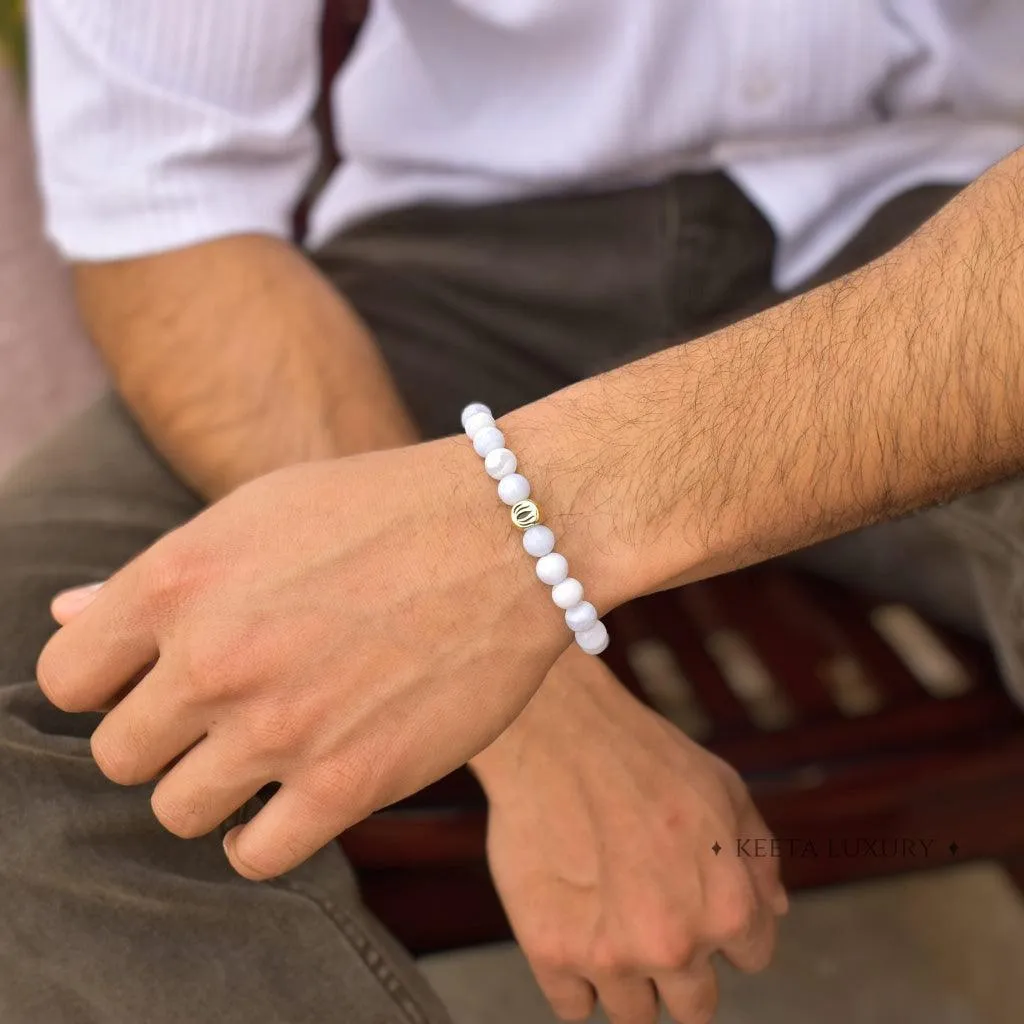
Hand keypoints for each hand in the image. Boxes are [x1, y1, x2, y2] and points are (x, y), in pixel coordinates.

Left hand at [37, 440, 571, 879]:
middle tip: (221, 714)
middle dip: (163, 739)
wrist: (508, 534)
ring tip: (265, 752)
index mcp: (179, 580)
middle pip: (118, 756)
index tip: (147, 684)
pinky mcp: (348, 783)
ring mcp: (279, 727)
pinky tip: (296, 795)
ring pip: (178, 811)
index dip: (104, 687)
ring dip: (214, 787)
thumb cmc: (385, 510)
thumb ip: (161, 576)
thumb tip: (69, 619)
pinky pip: (255, 855)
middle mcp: (214, 659)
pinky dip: (265, 834)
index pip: (66, 680)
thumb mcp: (259, 512)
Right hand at [470, 648, 786, 1023]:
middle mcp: (675, 945)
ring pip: (633, 1014)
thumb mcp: (726, 790)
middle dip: (679, 968)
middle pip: (693, 1007)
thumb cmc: (642, 755)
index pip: (749, 960)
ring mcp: (610, 955)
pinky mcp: (550, 952)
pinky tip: (571, 928)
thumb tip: (775, 909)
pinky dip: (574, 979)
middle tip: (647, 914)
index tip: (691, 900)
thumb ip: (760, 858)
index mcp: (728, 909)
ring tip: (605, 917)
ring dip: (626, 977)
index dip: (723, 929)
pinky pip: (572, 1007)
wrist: (557, 732)